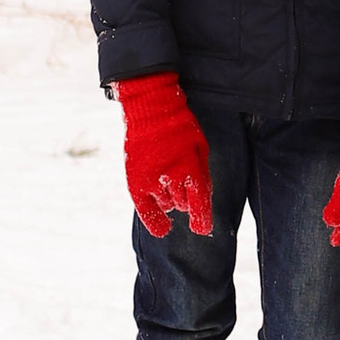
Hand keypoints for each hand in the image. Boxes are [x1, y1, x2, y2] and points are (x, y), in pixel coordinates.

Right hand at [117, 73, 212, 237]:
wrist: (150, 111)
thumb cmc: (180, 128)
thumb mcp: (200, 146)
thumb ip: (202, 174)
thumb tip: (203, 199)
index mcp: (190, 167)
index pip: (198, 202)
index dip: (201, 219)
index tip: (202, 229)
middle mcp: (170, 178)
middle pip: (183, 204)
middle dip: (187, 199)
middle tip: (182, 181)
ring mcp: (151, 182)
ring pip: (168, 206)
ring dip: (171, 199)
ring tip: (167, 179)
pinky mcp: (136, 183)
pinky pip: (146, 212)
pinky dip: (155, 221)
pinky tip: (162, 227)